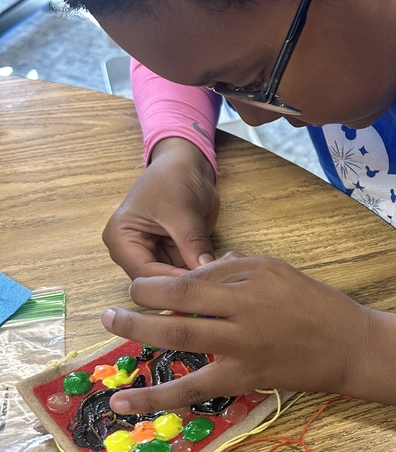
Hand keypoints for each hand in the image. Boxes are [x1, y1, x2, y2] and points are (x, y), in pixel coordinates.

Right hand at [102, 137, 219, 278]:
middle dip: (183, 284)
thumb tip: (205, 271)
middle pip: (157, 281)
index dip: (171, 282)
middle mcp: (133, 251)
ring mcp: (154, 253)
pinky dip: (202, 272)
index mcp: (121, 239)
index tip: (199, 287)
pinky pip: (187, 270)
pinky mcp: (174, 253)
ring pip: (174, 279)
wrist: (188, 163)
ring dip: (195, 280)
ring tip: (219, 282)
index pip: (143, 273)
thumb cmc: (173, 177)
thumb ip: (192, 242)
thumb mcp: (181, 210)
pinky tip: (219, 275)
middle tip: (213, 289)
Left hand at [102, 252, 369, 412]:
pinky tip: (125, 402)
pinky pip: (192, 389)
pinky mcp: (243, 379)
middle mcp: (244, 312)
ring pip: (180, 340)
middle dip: (141, 302)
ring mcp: (241, 348)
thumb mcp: (280, 270)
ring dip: (139, 331)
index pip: (196, 279)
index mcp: (253, 281)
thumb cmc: (318, 305)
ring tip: (110, 325)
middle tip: (114, 304)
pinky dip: (156, 397)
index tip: (144, 286)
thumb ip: (236, 268)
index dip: (163, 283)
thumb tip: (199, 271)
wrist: (351, 347)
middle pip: (181, 303)